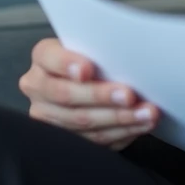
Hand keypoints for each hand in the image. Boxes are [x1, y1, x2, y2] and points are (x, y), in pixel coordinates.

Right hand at [19, 37, 159, 149]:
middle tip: (128, 96)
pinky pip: (93, 140)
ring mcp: (48, 115)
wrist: (86, 77)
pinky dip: (121, 133)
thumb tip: (124, 56)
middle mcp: (38, 87)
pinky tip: (140, 125)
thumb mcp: (92, 44)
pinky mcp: (64, 137)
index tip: (87, 69)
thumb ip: (98, 48)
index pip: (50, 58)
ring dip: (118, 119)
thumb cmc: (94, 55)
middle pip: (65, 95)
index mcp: (43, 58)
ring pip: (81, 122)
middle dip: (100, 96)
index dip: (67, 64)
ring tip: (146, 114)